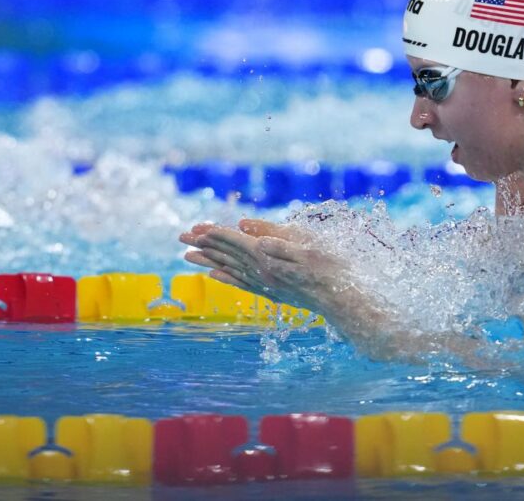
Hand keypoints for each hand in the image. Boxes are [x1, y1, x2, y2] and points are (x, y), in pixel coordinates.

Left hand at [179, 219, 345, 313]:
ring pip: (230, 269)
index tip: (195, 227)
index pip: (234, 241)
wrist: (342, 300)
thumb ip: (272, 233)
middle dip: (204, 245)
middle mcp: (261, 272)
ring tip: (188, 256)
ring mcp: (266, 284)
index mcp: (267, 256)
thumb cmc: (330, 267)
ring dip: (209, 260)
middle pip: (227, 255)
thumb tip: (241, 225)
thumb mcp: (304, 241)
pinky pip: (241, 283)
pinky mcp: (273, 292)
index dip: (214, 233)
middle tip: (181, 238)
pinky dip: (225, 277)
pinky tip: (215, 275)